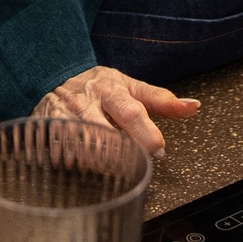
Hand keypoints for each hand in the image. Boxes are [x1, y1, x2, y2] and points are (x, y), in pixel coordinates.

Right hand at [34, 65, 199, 156]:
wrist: (51, 75)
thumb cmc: (97, 85)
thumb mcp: (129, 86)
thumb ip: (161, 100)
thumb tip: (194, 106)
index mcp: (109, 89)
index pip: (131, 113)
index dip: (147, 137)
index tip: (158, 151)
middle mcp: (85, 102)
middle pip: (107, 135)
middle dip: (125, 154)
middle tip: (135, 163)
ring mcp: (64, 118)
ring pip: (85, 149)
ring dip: (103, 163)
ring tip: (114, 166)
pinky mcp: (48, 131)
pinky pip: (63, 156)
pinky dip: (78, 164)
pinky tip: (87, 165)